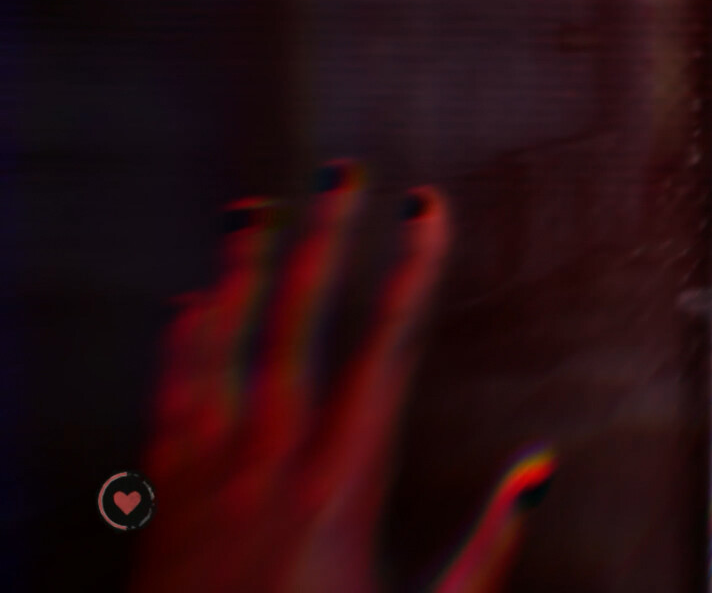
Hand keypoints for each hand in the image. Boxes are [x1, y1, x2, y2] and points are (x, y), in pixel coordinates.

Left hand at [135, 162, 552, 592]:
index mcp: (338, 487)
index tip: (427, 215)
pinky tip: (189, 305)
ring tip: (257, 210)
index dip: (408, 272)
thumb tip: (537, 474)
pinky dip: (180, 340)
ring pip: (218, 344)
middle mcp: (268, 465)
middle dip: (323, 239)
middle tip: (344, 176)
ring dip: (239, 270)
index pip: (382, 349)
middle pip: (294, 322)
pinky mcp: (164, 497)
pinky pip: (168, 396)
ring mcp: (206, 475)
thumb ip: (489, 545)